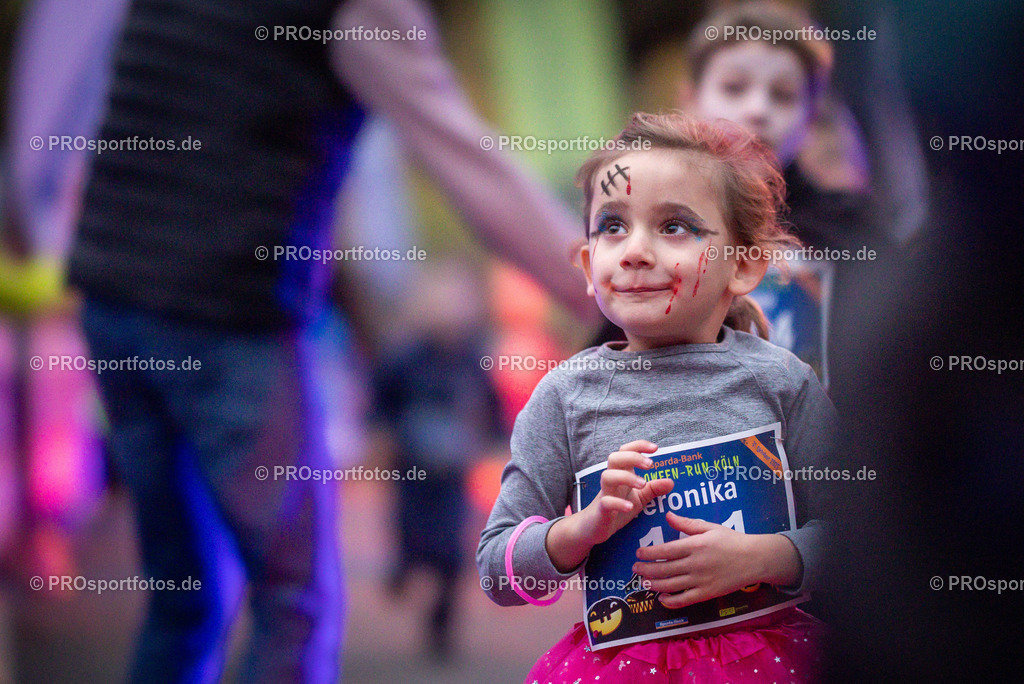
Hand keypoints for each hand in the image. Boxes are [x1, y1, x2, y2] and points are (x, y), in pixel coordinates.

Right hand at [546, 441, 672, 572]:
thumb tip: (671, 481)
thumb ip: (653, 489)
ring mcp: (605, 494)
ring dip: (626, 477)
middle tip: (650, 464)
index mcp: (621, 473)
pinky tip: (630, 507)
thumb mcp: (639, 498)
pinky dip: (618, 503)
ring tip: (642, 484)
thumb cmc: (617, 508)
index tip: (655, 448)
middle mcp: (611, 480)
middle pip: (614, 458)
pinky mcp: (601, 510)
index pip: (625, 451)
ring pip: (608, 476)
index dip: (638, 446)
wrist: (594, 527)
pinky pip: (606, 502)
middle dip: (632, 457)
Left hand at [632, 512, 778, 608]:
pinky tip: (661, 598)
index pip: (665, 551)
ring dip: (654, 584)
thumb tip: (667, 515)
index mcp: (695, 545)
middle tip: (635, 569)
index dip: (649, 553)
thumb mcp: (709, 527)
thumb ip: (687, 523)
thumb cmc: (732, 540)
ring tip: (643, 582)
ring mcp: (700, 581)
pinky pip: (684, 600)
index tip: (638, 552)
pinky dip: (670, 601)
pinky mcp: (707, 594)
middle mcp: (695, 564)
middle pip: (663, 569)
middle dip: (645, 570)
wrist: (755, 559)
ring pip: (670, 585)